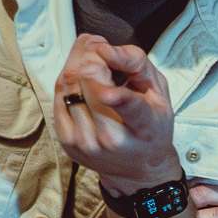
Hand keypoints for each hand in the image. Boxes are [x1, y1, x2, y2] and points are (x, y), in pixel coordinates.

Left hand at [53, 34, 179, 193]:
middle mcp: (111, 138)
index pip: (131, 111)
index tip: (111, 91)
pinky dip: (68, 81)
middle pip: (88, 81)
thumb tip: (105, 48)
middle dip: (92, 56)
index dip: (118, 99)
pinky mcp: (66, 140)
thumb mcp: (160, 93)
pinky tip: (83, 81)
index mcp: (144, 127)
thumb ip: (138, 65)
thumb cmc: (151, 126)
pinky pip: (58, 95)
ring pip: (67, 84)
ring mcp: (85, 141)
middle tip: (103, 52)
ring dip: (78, 65)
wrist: (136, 169)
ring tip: (94, 64)